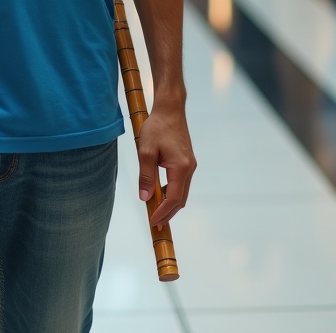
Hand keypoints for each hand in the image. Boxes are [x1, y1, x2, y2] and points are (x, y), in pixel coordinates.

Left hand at [137, 104, 195, 229]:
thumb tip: (145, 198)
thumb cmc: (157, 127)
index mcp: (181, 168)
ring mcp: (190, 166)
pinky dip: (171, 193)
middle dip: (168, 213)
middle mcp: (189, 169)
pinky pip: (180, 184)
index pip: (173, 198)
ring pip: (181, 193)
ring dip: (169, 204)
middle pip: (180, 199)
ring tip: (155, 213)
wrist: (170, 110)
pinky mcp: (187, 162)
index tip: (153, 223)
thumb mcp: (146, 150)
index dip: (163, 213)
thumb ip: (146, 175)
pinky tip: (160, 194)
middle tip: (155, 225)